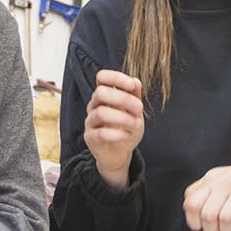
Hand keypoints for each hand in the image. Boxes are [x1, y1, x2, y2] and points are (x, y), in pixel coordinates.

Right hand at [85, 70, 143, 188]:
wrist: (120, 153)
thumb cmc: (126, 128)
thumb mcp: (135, 111)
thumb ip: (134, 96)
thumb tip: (136, 80)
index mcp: (104, 95)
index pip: (102, 77)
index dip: (116, 77)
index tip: (132, 85)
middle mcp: (94, 106)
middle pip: (100, 92)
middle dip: (123, 99)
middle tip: (139, 108)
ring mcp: (90, 121)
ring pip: (100, 113)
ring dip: (123, 118)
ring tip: (137, 124)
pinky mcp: (90, 138)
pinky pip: (100, 133)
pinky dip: (117, 134)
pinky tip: (128, 135)